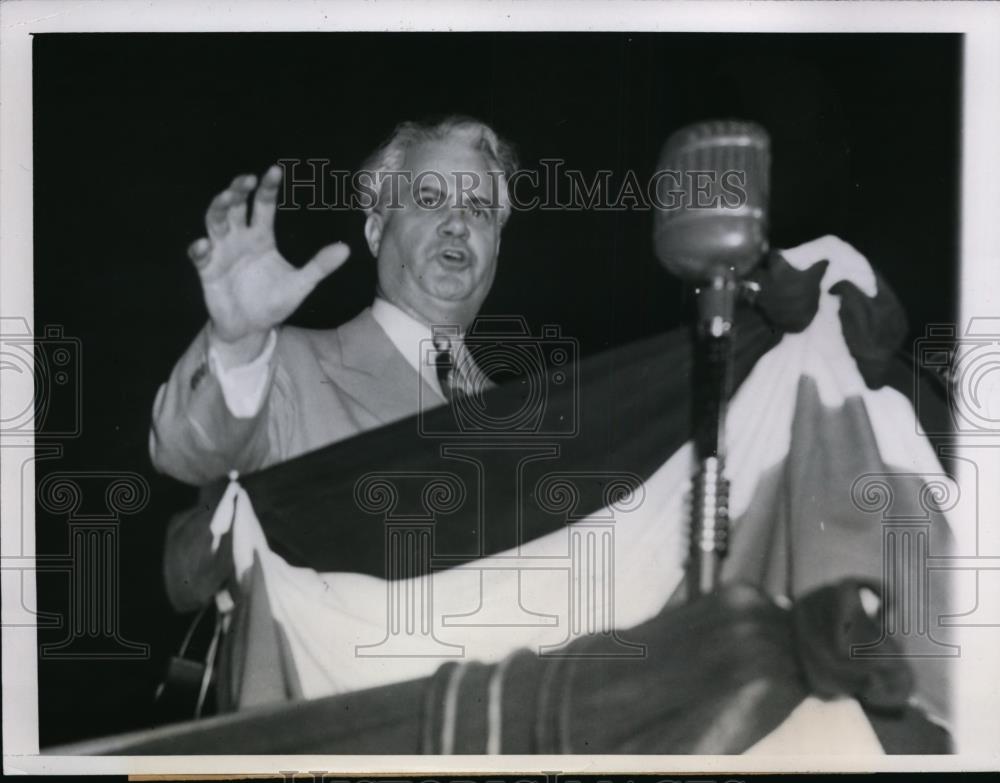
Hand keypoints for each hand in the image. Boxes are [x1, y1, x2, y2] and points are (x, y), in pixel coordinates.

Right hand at [188, 165, 350, 361]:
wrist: (251, 328)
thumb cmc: (273, 302)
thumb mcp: (300, 284)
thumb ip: (319, 266)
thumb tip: (346, 249)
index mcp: (261, 236)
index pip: (263, 205)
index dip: (268, 188)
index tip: (275, 171)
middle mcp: (239, 238)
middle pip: (236, 206)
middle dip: (238, 190)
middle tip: (247, 179)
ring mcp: (221, 252)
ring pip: (215, 222)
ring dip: (218, 208)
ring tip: (226, 197)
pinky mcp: (207, 270)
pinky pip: (199, 256)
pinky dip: (199, 249)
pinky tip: (204, 245)